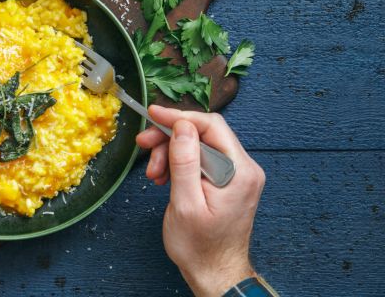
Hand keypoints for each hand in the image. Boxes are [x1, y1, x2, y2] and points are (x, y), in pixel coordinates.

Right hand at [136, 105, 265, 296]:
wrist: (214, 272)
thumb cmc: (200, 247)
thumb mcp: (186, 204)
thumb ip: (185, 163)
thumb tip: (183, 126)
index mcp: (239, 171)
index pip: (211, 126)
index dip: (180, 117)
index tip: (153, 115)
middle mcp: (243, 168)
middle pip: (203, 134)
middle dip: (170, 138)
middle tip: (143, 146)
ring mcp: (236, 174)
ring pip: (198, 145)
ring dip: (170, 153)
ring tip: (154, 174)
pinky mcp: (226, 180)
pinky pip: (200, 159)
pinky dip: (178, 163)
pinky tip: (164, 177)